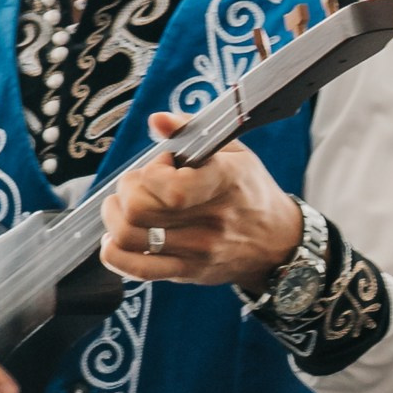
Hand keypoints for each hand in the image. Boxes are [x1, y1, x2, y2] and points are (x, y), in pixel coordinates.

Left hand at [100, 113, 304, 290]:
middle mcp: (210, 223)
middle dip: (126, 190)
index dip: (151, 173)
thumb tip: (156, 120)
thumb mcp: (234, 152)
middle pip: (138, 211)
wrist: (277, 242)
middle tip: (138, 185)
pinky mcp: (187, 272)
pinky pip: (137, 270)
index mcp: (225, 184)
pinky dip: (115, 253)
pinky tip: (117, 239)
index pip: (170, 189)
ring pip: (129, 238)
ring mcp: (197, 252)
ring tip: (125, 206)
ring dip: (115, 217)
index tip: (162, 165)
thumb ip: (191, 130)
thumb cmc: (250, 190)